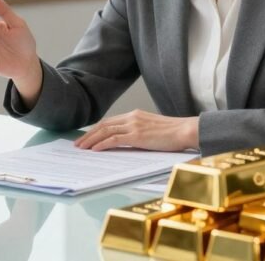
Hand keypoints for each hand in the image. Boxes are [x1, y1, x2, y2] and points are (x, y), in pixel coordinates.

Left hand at [74, 110, 198, 151]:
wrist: (185, 130)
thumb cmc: (173, 132)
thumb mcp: (151, 128)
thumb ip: (138, 131)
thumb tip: (126, 141)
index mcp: (135, 115)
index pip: (109, 121)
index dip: (96, 129)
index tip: (87, 137)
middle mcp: (132, 117)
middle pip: (104, 125)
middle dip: (89, 135)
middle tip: (78, 144)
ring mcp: (134, 126)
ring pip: (106, 131)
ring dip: (91, 140)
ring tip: (82, 148)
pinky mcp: (137, 136)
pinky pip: (114, 139)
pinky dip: (102, 144)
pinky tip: (94, 150)